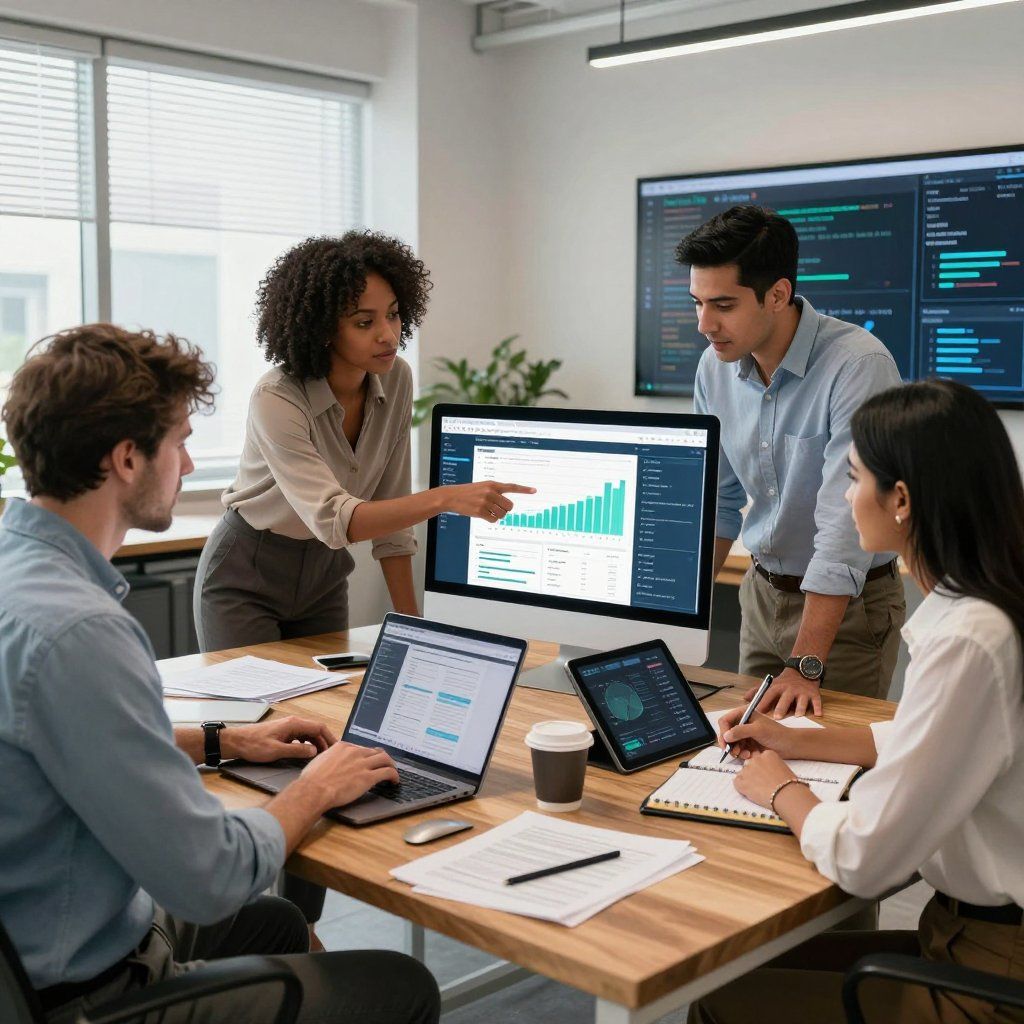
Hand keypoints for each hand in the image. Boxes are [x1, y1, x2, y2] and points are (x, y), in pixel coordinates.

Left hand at [222, 716, 336, 762]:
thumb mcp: (277, 751)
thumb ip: (297, 751)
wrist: (236, 742)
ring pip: (308, 734)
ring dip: (316, 743)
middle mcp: (293, 723)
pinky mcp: (283, 733)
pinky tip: (306, 753)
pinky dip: (307, 744)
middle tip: (330, 755)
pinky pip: (300, 737)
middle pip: (315, 730)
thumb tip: (314, 752)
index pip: (319, 727)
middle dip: (324, 742)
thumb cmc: (254, 745)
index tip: (336, 748)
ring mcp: (288, 727)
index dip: (330, 737)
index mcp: (293, 724)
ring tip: (321, 756)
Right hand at [298, 741, 398, 809]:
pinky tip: (395, 780)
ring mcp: (362, 764)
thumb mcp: (320, 760)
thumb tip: (331, 763)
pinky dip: (394, 775)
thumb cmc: (312, 780)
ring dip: (391, 764)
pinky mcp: (368, 777)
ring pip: (385, 758)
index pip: (361, 747)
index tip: (369, 760)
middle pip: (375, 751)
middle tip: (384, 764)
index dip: (367, 755)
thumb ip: (330, 758)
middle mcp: (355, 752)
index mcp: (343, 746)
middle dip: (381, 758)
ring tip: (393, 771)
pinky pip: (387, 772)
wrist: (314, 790)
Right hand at [441, 481, 535, 521]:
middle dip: (505, 509)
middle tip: (496, 508)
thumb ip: (495, 492)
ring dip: (497, 515)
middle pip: (509, 506)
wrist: (452, 496)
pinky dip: (490, 519)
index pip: (511, 486)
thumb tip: (507, 504)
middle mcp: (490, 492)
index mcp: (492, 484)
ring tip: (488, 510)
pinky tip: (483, 514)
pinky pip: (493, 519)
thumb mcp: (483, 487)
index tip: (534, 490)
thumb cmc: (469, 492)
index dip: (524, 489)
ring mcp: (485, 502)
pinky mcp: (479, 511)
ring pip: (502, 514)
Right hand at [716, 711, 805, 760]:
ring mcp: (745, 734)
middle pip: (726, 733)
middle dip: (729, 744)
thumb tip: (726, 736)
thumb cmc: (777, 734)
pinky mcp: (748, 744)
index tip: (725, 743)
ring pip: (732, 743)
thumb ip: (740, 731)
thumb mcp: (758, 730)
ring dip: (736, 750)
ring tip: (745, 755)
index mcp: (744, 714)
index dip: (723, 731)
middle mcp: (743, 723)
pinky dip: (742, 754)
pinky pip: (739, 750)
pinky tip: (750, 756)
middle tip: (733, 752)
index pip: (725, 721)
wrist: (790, 746)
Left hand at [733, 750, 796, 807]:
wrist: (786, 795)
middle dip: (754, 774)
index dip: (761, 768)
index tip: (765, 775)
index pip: (758, 758)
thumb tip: (767, 771)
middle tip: (762, 783)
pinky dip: (742, 788)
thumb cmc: (789, 785)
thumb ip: (772, 765)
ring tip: (759, 790)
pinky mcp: (741, 781)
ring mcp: (747, 769)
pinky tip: (752, 793)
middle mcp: (755, 759)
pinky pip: (737, 783)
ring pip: (742, 774)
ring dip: (748, 781)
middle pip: (750, 765)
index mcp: (767, 754)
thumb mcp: (783, 768)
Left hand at [743, 667, 822, 718]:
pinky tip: (818, 714)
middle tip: (777, 718)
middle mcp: (790, 690)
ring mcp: (802, 692)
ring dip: (800, 708)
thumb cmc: (784, 683)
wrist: (802, 671)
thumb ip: (758, 692)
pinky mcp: (814, 694)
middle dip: (781, 707)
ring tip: (798, 715)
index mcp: (778, 688)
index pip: (769, 694)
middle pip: (785, 699)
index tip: (758, 711)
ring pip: (802, 700)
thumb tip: (745, 698)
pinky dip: (818, 708)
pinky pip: (817, 701)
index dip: (763, 702)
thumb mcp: (771, 685)